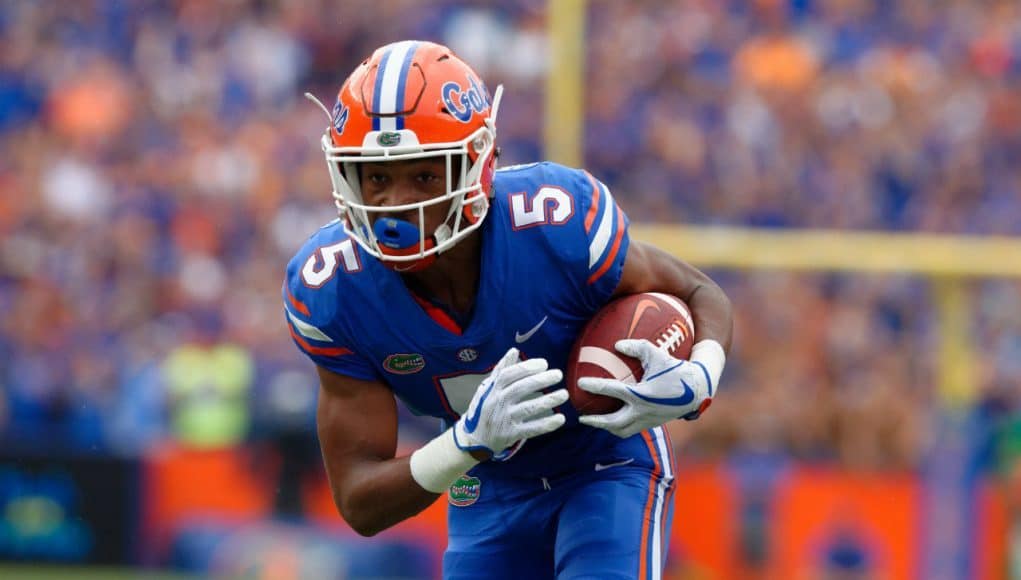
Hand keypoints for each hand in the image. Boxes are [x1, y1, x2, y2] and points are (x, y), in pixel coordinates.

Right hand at [453, 347, 567, 458]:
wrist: (475, 439)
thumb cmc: (485, 408)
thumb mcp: (488, 388)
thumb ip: (501, 370)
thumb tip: (514, 350)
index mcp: (493, 389)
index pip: (509, 375)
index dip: (526, 368)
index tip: (544, 363)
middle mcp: (498, 403)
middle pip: (520, 389)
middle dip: (540, 380)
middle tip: (558, 374)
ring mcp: (505, 419)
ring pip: (529, 408)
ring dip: (548, 400)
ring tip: (564, 394)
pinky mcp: (512, 434)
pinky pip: (532, 429)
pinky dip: (547, 424)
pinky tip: (560, 418)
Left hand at [577, 339, 714, 438]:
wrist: (698, 390)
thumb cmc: (676, 369)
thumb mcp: (657, 354)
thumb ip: (637, 347)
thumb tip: (617, 345)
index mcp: (642, 394)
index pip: (613, 391)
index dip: (596, 386)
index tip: (580, 383)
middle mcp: (643, 411)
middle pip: (614, 423)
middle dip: (596, 421)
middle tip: (582, 417)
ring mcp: (648, 420)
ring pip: (623, 430)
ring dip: (607, 428)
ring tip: (595, 422)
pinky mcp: (653, 424)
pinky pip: (632, 429)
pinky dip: (620, 426)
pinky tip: (615, 419)